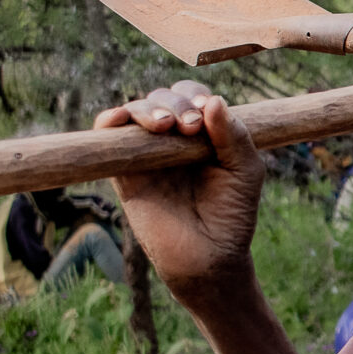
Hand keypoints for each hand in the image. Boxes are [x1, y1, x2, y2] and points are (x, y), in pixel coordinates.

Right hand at [93, 79, 263, 301]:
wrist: (210, 258)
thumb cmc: (231, 215)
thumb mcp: (244, 170)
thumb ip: (234, 135)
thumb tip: (214, 100)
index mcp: (201, 134)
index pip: (191, 98)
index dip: (194, 96)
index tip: (206, 110)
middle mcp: (171, 141)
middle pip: (162, 99)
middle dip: (175, 103)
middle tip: (190, 127)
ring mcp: (146, 155)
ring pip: (134, 113)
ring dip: (147, 109)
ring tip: (165, 126)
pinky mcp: (125, 174)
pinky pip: (107, 139)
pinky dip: (109, 122)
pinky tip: (119, 119)